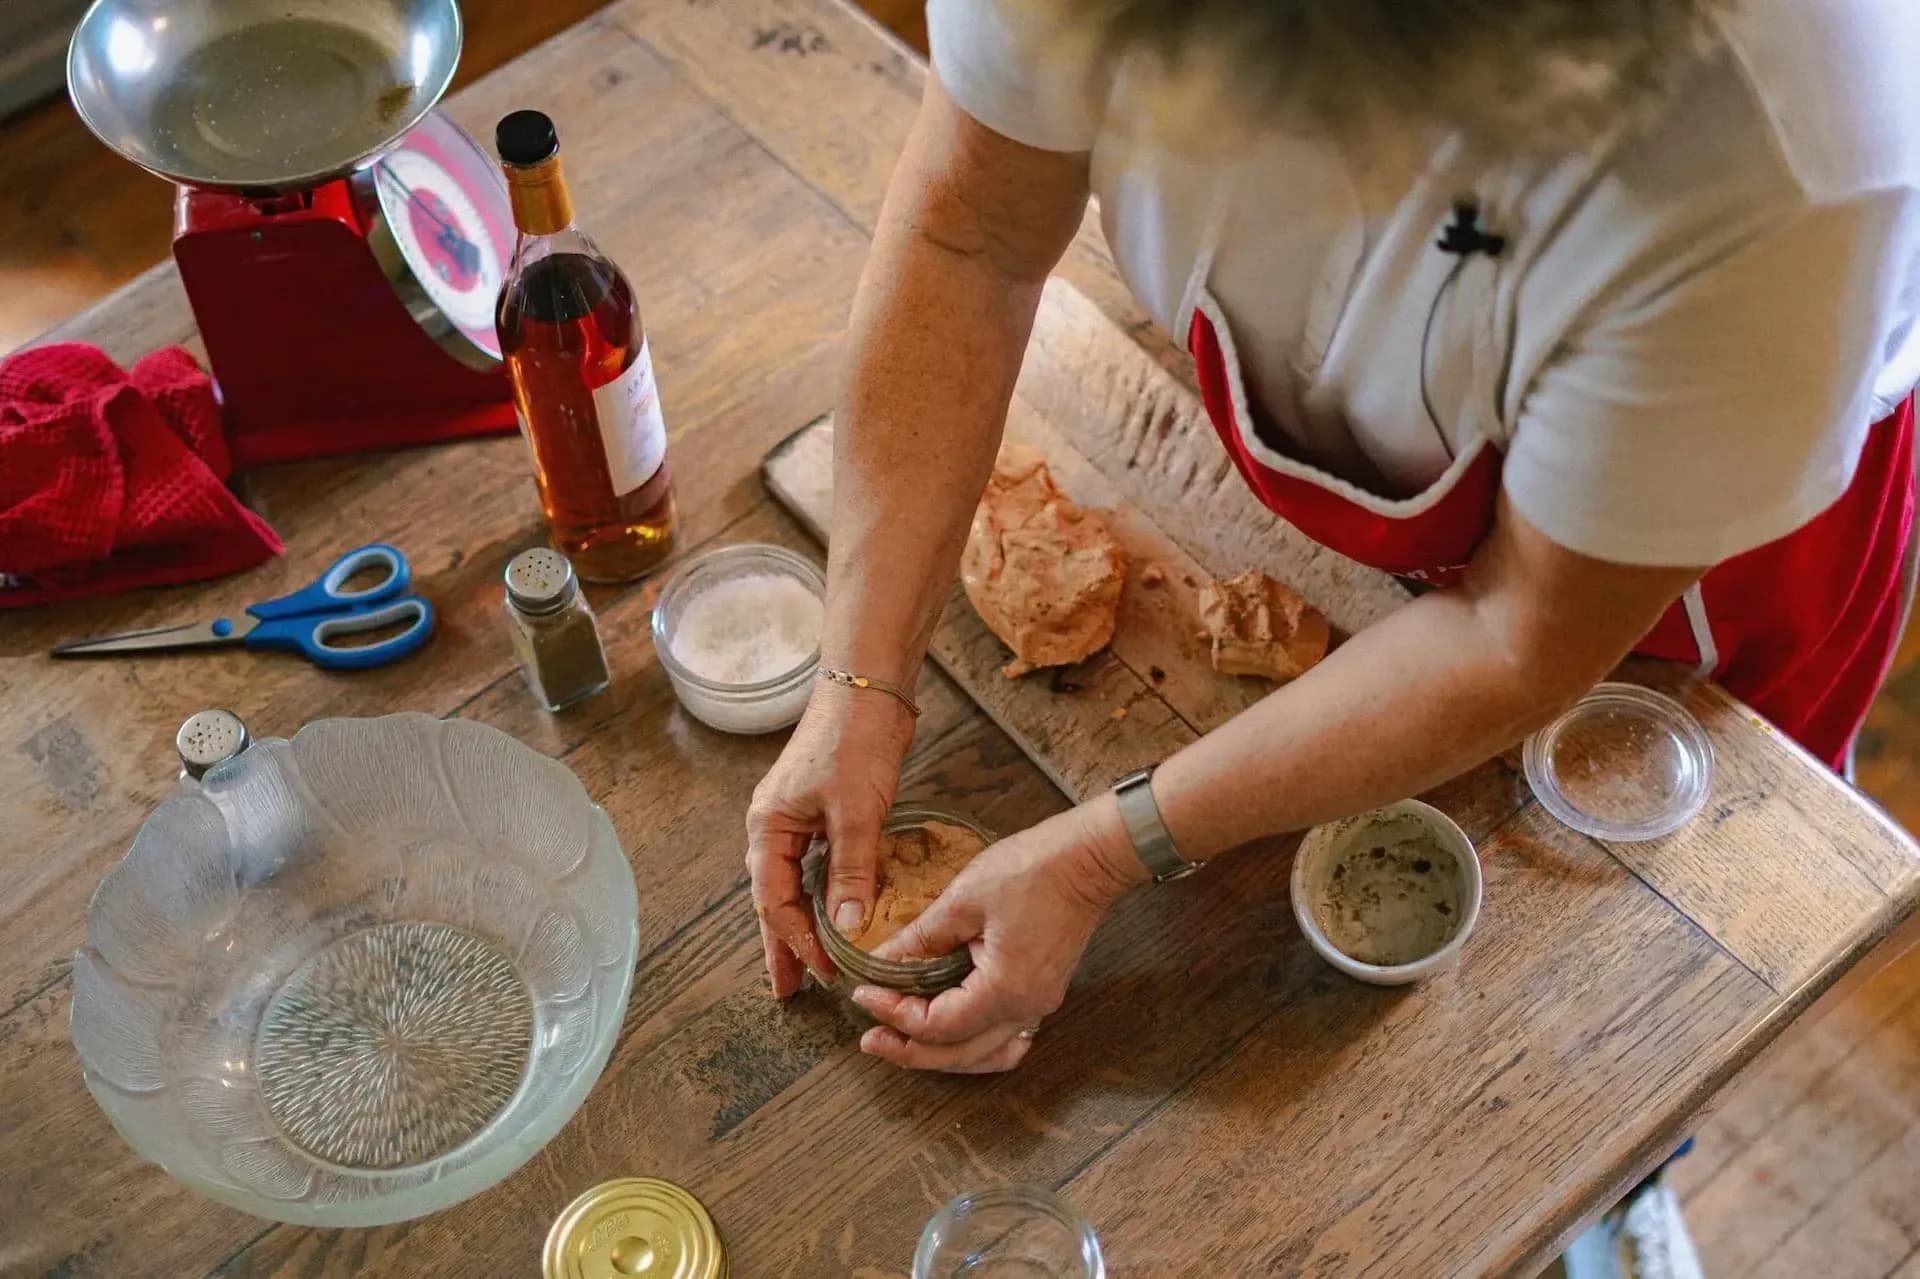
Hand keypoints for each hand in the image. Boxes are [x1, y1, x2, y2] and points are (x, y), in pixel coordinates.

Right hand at [747, 682, 916, 997]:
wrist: (868, 688)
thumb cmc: (854, 741)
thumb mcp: (855, 812)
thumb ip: (850, 872)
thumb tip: (848, 929)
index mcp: (769, 828)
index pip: (773, 901)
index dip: (796, 941)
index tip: (822, 973)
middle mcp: (774, 826)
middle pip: (774, 898)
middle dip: (784, 944)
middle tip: (792, 990)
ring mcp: (798, 818)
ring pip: (795, 883)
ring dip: (803, 923)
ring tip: (813, 962)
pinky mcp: (823, 811)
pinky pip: (816, 865)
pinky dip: (823, 894)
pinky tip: (837, 913)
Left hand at [853, 795, 1143, 1071]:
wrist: (1088, 858)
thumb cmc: (1032, 870)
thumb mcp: (963, 899)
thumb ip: (920, 939)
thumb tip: (881, 962)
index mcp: (1005, 989)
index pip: (938, 1025)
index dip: (895, 1014)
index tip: (865, 994)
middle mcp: (1025, 1008)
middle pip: (958, 1054)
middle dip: (908, 1050)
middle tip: (869, 1037)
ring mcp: (1038, 1004)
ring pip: (982, 1055)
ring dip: (940, 1054)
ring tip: (902, 1041)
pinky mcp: (1042, 992)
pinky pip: (1002, 1038)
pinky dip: (972, 1045)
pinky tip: (951, 1034)